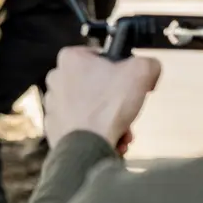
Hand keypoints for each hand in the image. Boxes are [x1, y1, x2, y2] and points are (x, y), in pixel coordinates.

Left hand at [43, 46, 161, 150]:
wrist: (87, 147)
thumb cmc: (107, 108)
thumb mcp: (140, 73)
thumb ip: (148, 63)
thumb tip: (150, 67)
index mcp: (70, 59)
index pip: (99, 56)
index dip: (119, 69)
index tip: (128, 82)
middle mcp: (56, 79)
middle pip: (96, 85)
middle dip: (116, 100)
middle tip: (127, 110)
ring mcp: (52, 103)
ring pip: (90, 107)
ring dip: (110, 119)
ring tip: (123, 130)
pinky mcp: (54, 126)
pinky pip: (81, 126)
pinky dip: (97, 132)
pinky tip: (112, 139)